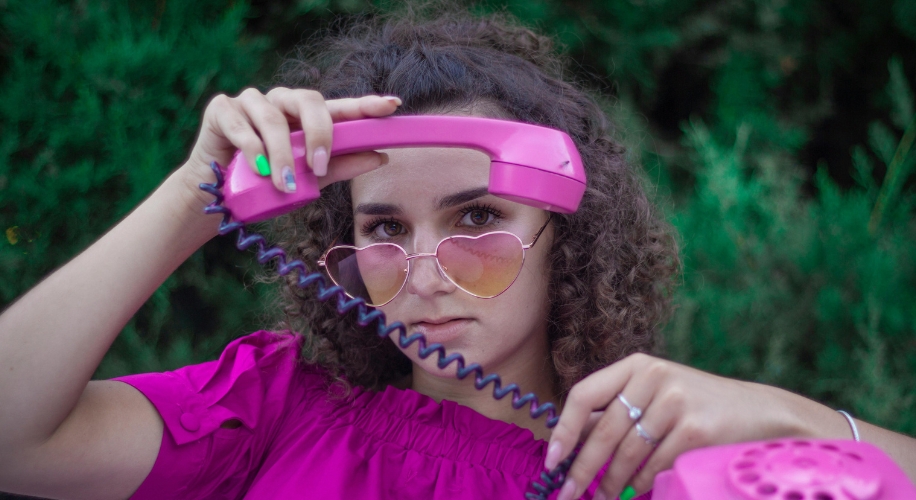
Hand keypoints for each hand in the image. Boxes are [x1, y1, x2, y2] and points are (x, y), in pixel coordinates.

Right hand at [179, 87, 401, 208]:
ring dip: (282, 155)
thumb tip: (379, 157)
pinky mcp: (221, 110)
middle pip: (308, 100)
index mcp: (305, 118)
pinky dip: (252, 149)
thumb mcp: (308, 180)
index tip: (392, 105)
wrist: (218, 199)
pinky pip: (241, 125)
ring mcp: (250, 103)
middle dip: (319, 133)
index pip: (339, 107)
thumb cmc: (266, 185)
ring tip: (285, 185)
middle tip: (320, 166)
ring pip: (273, 118)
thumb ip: (340, 166)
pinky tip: (257, 168)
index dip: (365, 104)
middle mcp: (280, 103)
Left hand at [546, 353, 822, 499]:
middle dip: (582, 468)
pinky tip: (637, 491)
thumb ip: (616, 411)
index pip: (584, 394)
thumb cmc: (697, 407)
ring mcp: (676, 400)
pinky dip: (642, 483)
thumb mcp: (655, 395)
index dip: (564, 429)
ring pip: (628, 452)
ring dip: (611, 482)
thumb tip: (570, 441)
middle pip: (603, 430)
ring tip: (603, 497)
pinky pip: (655, 465)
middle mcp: (653, 375)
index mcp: (636, 365)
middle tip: (567, 493)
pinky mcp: (695, 427)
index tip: (552, 459)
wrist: (761, 413)